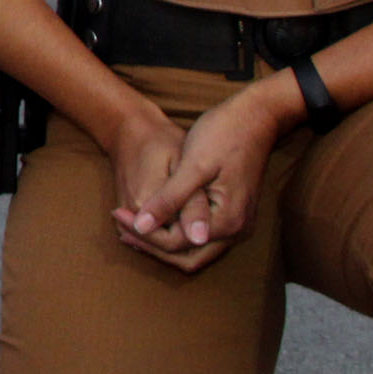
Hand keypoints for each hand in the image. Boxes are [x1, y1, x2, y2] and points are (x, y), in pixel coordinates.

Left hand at [114, 77, 295, 272]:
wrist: (256, 116)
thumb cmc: (224, 134)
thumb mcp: (192, 166)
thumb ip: (169, 200)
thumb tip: (142, 227)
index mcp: (227, 221)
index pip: (176, 244)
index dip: (143, 233)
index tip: (117, 214)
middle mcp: (237, 231)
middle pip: (186, 257)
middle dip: (152, 245)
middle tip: (121, 227)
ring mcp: (237, 224)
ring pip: (194, 250)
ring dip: (164, 242)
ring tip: (132, 225)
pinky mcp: (233, 215)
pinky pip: (201, 236)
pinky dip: (177, 232)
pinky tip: (155, 217)